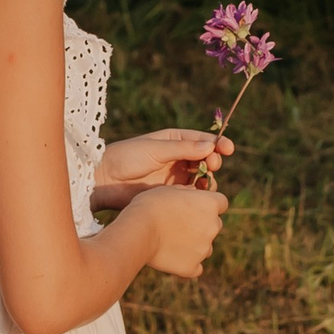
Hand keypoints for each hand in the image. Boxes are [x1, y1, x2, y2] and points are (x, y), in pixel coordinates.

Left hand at [93, 128, 229, 211]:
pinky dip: (198, 193)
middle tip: (212, 165)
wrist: (105, 182)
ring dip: (208, 178)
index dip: (217, 143)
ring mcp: (175, 176)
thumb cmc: (126, 158)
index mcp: (173, 140)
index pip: (202, 139)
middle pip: (206, 158)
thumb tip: (210, 146)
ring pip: (202, 177)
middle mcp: (177, 157)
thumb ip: (182, 148)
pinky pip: (192, 193)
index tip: (228, 149)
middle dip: (214, 161)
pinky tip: (197, 194)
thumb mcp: (155, 149)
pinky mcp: (172, 193)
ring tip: (204, 182)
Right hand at [123, 184, 228, 278]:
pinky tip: (172, 258)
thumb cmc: (150, 205)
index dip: (208, 203)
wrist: (139, 230)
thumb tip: (192, 193)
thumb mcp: (168, 190)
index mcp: (210, 204)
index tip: (195, 205)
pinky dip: (187, 264)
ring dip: (195, 244)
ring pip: (206, 247)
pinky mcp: (192, 267)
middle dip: (201, 224)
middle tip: (178, 224)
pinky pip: (195, 267)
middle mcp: (213, 226)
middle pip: (215, 225)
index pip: (221, 202)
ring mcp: (204, 249)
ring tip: (171, 242)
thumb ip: (186, 192)